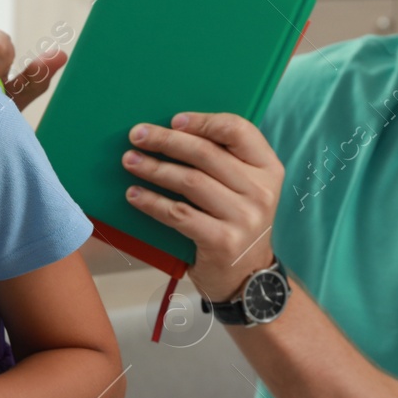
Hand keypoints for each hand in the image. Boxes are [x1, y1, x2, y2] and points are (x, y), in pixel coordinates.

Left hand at [121, 112, 282, 301]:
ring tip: (130, 161)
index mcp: (267, 168)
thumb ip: (223, 160)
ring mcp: (244, 217)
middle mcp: (260, 191)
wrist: (248, 277)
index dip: (203, 121)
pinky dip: (152, 202)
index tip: (174, 120)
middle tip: (137, 134)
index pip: (238, 130)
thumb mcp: (245, 188)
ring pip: (189, 181)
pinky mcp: (222, 241)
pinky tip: (134, 195)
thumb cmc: (236, 222)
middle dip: (166, 140)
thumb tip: (172, 130)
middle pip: (206, 153)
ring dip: (154, 169)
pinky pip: (179, 214)